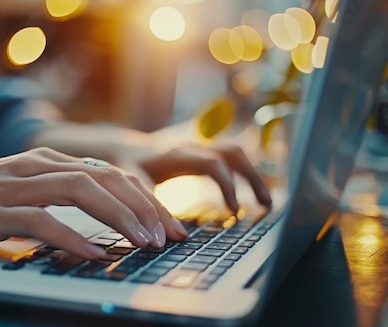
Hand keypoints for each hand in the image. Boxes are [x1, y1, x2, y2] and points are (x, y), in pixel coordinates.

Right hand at [0, 148, 187, 258]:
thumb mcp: (18, 191)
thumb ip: (54, 198)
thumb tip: (95, 225)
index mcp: (47, 160)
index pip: (110, 173)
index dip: (146, 198)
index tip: (170, 225)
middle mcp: (37, 166)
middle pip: (107, 177)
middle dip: (146, 207)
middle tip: (172, 236)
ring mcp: (16, 185)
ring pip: (82, 191)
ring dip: (120, 218)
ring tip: (145, 244)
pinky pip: (42, 220)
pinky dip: (72, 236)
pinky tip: (93, 254)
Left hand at [111, 142, 272, 211]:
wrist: (122, 152)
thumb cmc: (127, 169)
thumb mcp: (134, 188)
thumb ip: (152, 210)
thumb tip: (177, 238)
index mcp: (177, 155)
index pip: (212, 164)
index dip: (227, 185)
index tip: (234, 211)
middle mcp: (192, 149)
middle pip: (233, 153)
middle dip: (252, 176)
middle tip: (265, 205)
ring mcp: (199, 150)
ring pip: (235, 153)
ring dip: (253, 174)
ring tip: (265, 202)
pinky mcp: (202, 156)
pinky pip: (229, 159)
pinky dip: (243, 174)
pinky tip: (250, 196)